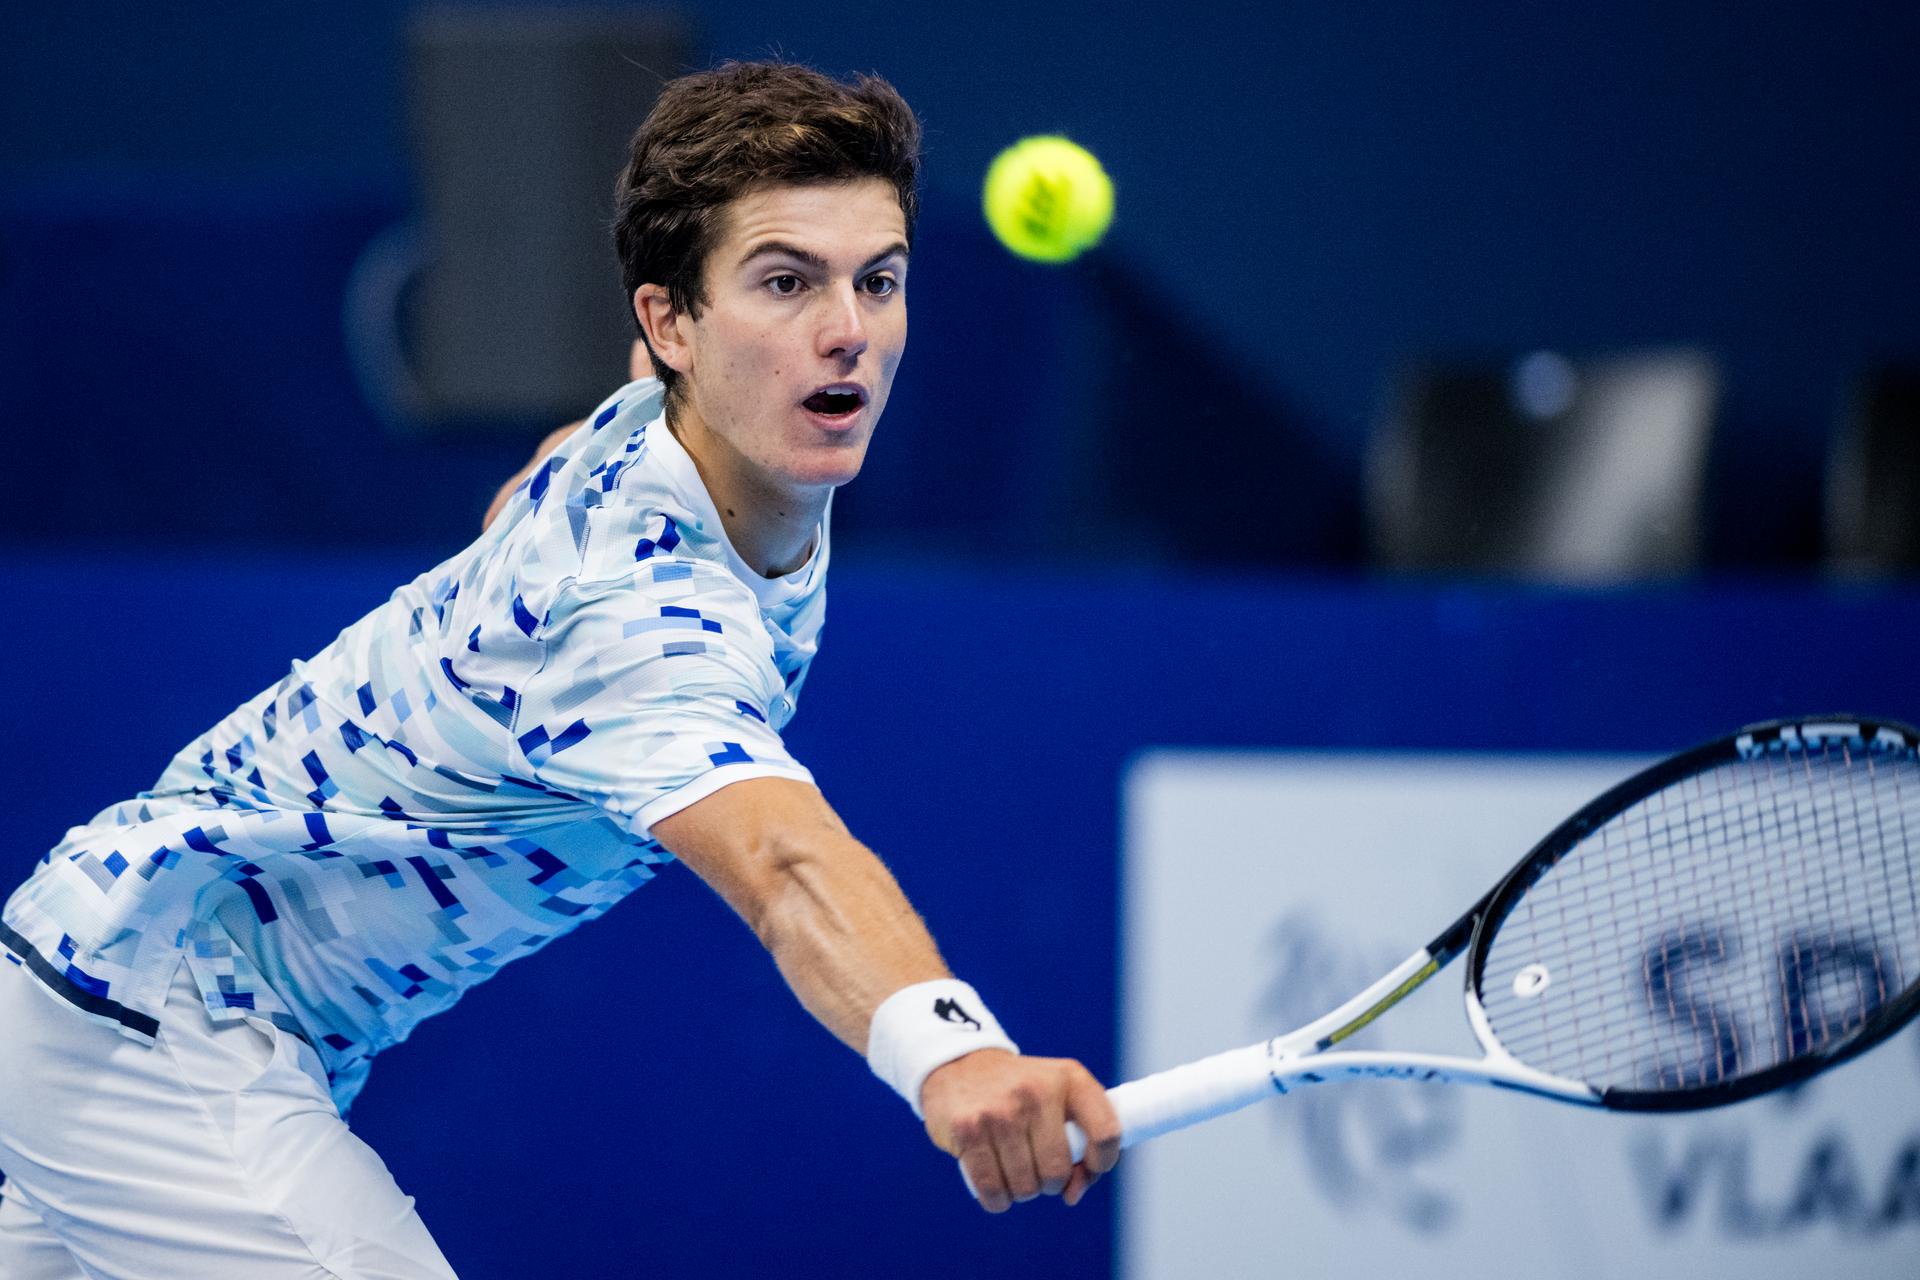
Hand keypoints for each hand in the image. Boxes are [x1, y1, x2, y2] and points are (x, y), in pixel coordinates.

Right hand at [918, 1049, 1121, 1211]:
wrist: (960, 1063)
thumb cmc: (1020, 1093)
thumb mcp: (1057, 1098)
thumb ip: (1079, 1143)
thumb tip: (1072, 1195)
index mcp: (1070, 1079)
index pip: (1105, 1132)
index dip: (1101, 1162)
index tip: (1086, 1168)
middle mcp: (1037, 1091)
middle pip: (1058, 1172)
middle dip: (1049, 1183)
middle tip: (1036, 1167)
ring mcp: (1001, 1110)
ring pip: (1026, 1186)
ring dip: (1021, 1191)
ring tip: (1013, 1170)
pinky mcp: (968, 1128)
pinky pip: (993, 1191)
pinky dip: (997, 1200)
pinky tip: (996, 1188)